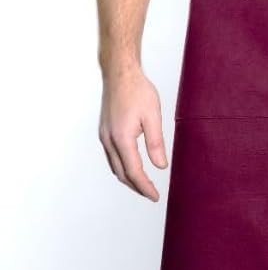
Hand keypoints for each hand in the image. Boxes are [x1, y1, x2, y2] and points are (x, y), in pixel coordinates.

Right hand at [98, 67, 167, 199]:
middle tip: (151, 193)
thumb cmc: (137, 90)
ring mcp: (104, 136)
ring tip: (143, 184)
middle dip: (136, 187)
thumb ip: (156, 143)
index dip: (145, 187)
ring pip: (115, 166)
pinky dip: (122, 167)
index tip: (155, 196)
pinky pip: (112, 157)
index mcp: (122, 138)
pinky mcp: (104, 131)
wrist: (120, 73)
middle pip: (121, 174)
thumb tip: (161, 166)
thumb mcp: (153, 116)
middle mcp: (109, 140)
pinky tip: (132, 166)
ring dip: (128, 178)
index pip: (134, 172)